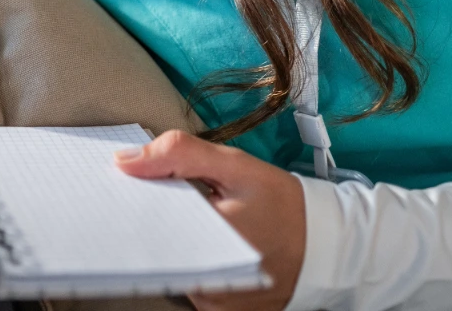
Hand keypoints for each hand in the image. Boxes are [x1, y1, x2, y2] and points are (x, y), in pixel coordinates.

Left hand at [115, 131, 304, 310]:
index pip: (149, 223)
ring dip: (169, 242)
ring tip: (186, 218)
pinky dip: (186, 260)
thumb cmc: (282, 204)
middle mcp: (209, 283)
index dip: (134, 202)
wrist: (327, 247)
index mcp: (210, 240)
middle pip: (156, 248)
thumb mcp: (236, 166)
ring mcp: (213, 303)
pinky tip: (197, 240)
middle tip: (167, 200)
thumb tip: (124, 161)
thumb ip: (179, 155)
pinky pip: (188, 283)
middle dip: (152, 221)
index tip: (127, 185)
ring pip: (169, 267)